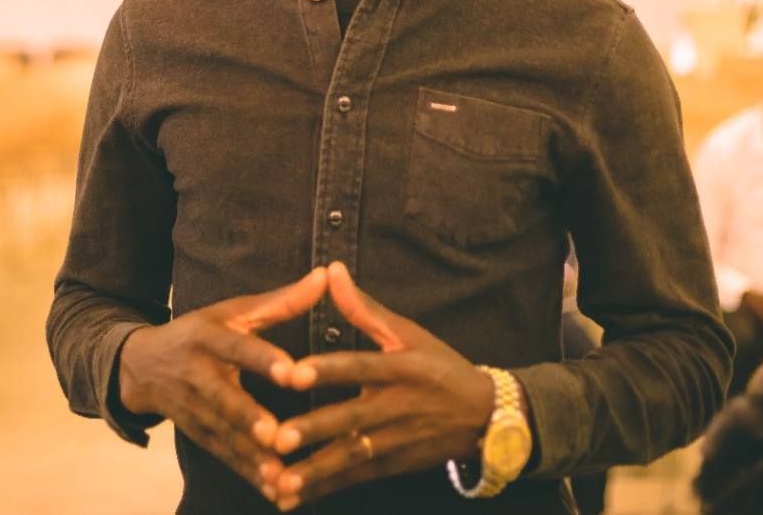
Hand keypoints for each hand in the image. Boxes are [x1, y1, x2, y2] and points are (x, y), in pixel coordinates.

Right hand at [118, 268, 327, 498]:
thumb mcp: (234, 311)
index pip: (237, 347)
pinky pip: (223, 456)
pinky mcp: (196, 434)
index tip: (292, 373)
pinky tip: (274, 491)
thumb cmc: (201, 332)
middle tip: (274, 435)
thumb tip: (325, 275)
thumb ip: (282, 300)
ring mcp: (192, 409)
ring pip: (222, 434)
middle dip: (246, 418)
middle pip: (222, 398)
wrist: (142, 366)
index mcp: (207, 336)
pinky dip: (247, 474)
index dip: (263, 360)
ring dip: (250, 457)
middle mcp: (195, 374)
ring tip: (280, 475)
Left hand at [267, 262, 497, 510]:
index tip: (293, 373)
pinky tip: (291, 497)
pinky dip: (325, 489)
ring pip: (351, 457)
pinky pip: (355, 478)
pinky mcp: (394, 465)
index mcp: (400, 367)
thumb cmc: (440, 368)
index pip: (360, 366)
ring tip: (279, 481)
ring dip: (315, 471)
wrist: (485, 417)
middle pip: (351, 418)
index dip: (327, 369)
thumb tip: (331, 270)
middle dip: (315, 430)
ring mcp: (396, 440)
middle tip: (277, 438)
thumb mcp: (408, 333)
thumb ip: (364, 307)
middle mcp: (397, 405)